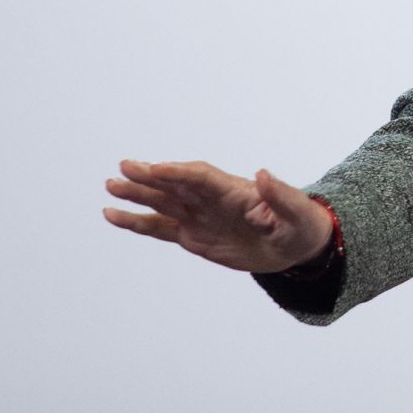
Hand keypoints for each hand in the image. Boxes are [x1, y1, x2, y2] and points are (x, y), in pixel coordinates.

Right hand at [102, 159, 332, 273]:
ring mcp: (200, 216)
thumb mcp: (296, 212)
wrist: (296, 245)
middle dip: (151, 177)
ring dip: (138, 195)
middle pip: (176, 185)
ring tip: (111, 186)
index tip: (156, 169)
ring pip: (162, 203)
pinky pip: (159, 227)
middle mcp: (212, 200)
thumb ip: (280, 195)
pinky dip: (137, 221)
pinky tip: (113, 215)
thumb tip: (263, 174)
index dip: (179, 173)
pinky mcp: (193, 235)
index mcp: (236, 191)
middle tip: (123, 167)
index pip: (202, 177)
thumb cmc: (301, 224)